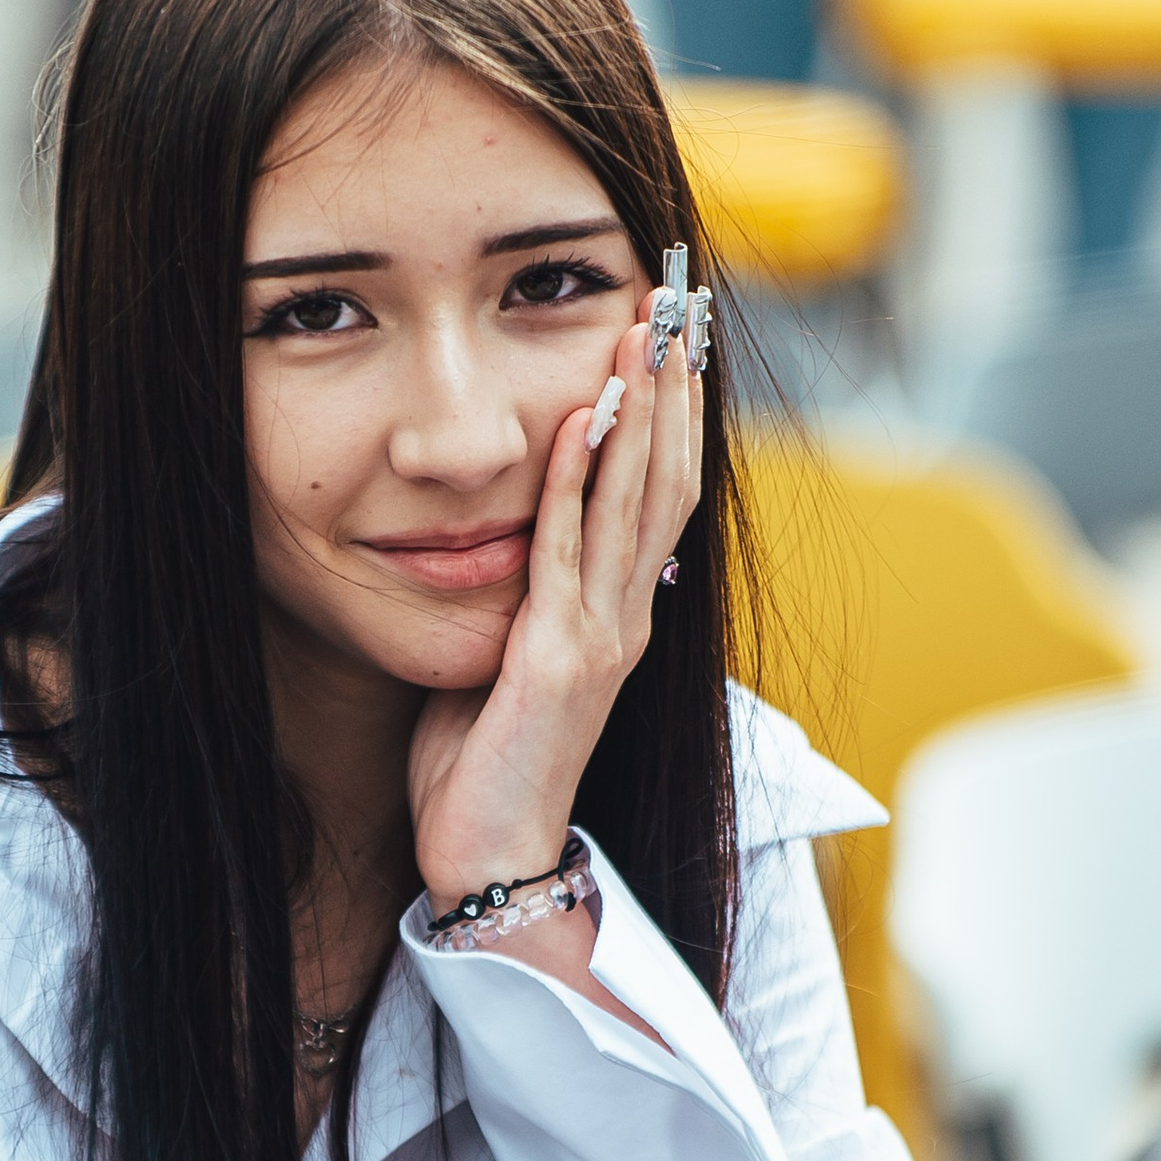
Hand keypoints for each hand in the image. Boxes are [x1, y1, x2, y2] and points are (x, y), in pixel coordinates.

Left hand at [406, 311, 699, 916]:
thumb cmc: (485, 767)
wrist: (494, 859)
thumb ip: (524, 601)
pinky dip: (571, 482)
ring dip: (640, 411)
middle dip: (673, 386)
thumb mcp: (510, 663)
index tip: (674, 337)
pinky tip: (576, 419)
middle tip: (675, 301)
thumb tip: (508, 540)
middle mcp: (627, 618)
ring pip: (631, 503)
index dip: (675, 412)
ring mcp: (600, 639)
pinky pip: (565, 553)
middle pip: (666, 478)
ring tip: (645, 333)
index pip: (662, 494)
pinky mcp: (556, 662)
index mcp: (621, 616)